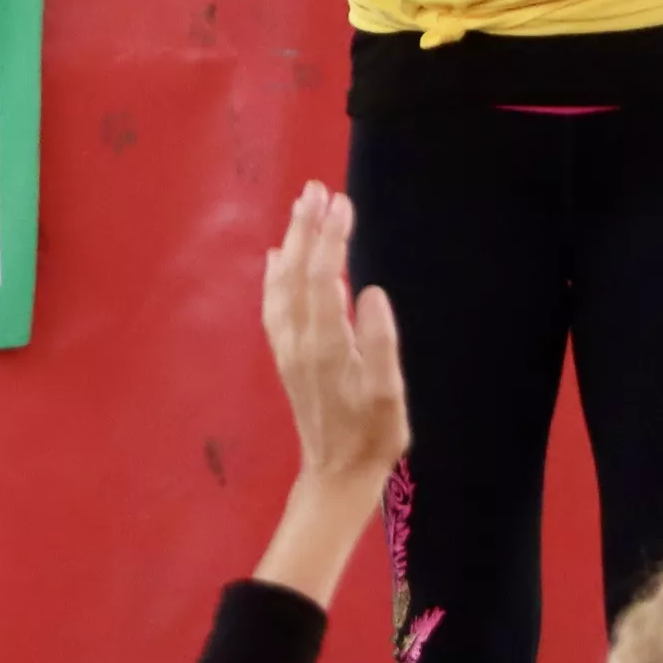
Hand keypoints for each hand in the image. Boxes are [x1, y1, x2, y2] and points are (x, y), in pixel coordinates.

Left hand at [262, 184, 408, 489]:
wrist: (335, 474)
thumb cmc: (372, 436)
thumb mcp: (388, 395)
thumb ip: (380, 343)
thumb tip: (368, 292)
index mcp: (327, 344)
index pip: (323, 277)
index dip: (330, 238)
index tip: (341, 202)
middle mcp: (299, 340)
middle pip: (297, 272)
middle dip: (307, 228)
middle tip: (317, 188)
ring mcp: (288, 347)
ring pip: (282, 284)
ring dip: (292, 243)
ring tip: (301, 208)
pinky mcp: (285, 355)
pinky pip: (274, 304)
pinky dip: (274, 275)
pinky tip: (276, 256)